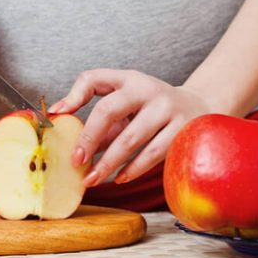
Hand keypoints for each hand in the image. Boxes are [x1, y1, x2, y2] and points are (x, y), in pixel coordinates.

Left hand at [48, 69, 211, 186]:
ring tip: (93, 178)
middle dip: (89, 139)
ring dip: (109, 163)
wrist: (199, 107)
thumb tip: (58, 115)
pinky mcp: (183, 131)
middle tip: (76, 162)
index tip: (58, 117)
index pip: (94, 80)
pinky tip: (120, 178)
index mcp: (130, 79)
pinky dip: (133, 169)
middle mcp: (149, 90)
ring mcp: (168, 110)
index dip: (74, 98)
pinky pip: (153, 154)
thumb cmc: (150, 105)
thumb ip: (94, 104)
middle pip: (109, 111)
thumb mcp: (125, 95)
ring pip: (131, 139)